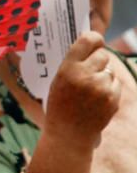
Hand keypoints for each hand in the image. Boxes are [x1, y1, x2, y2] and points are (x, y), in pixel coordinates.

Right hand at [44, 31, 120, 149]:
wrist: (69, 134)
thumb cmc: (59, 105)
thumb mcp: (57, 80)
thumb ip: (72, 63)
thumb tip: (89, 45)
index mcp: (68, 68)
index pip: (88, 40)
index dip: (94, 38)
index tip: (95, 40)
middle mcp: (86, 76)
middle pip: (103, 55)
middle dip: (98, 60)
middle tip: (89, 69)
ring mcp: (102, 88)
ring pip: (110, 70)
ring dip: (104, 75)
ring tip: (90, 89)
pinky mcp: (113, 99)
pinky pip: (115, 84)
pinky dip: (109, 88)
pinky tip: (97, 97)